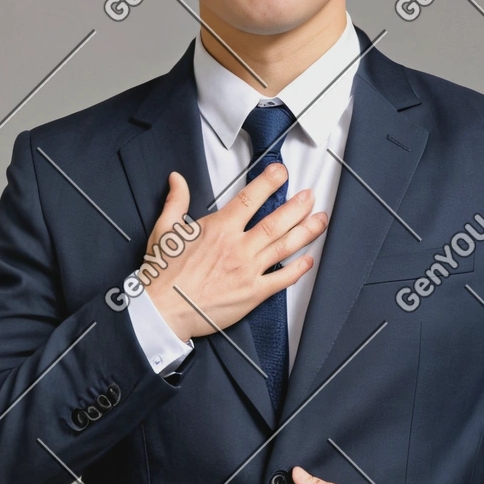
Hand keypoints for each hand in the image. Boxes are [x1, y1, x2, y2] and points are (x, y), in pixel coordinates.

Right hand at [141, 167, 326, 340]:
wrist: (163, 310)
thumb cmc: (163, 274)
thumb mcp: (165, 230)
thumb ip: (176, 202)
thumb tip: (177, 179)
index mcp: (219, 229)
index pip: (250, 199)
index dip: (269, 183)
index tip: (282, 173)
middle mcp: (238, 247)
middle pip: (276, 222)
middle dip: (297, 206)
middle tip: (310, 196)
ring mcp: (248, 271)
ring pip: (284, 246)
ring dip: (306, 232)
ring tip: (320, 220)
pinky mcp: (253, 293)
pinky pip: (281, 279)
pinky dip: (298, 269)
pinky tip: (308, 260)